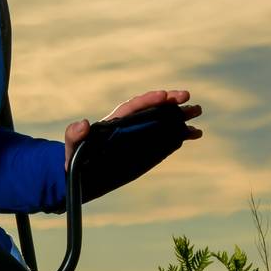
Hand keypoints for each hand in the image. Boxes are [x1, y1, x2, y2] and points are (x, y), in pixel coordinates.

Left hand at [63, 89, 203, 170]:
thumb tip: (83, 123)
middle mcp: (128, 125)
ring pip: (162, 121)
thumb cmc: (75, 158)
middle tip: (186, 97)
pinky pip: (166, 138)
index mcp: (113, 122)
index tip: (163, 95)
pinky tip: (195, 133)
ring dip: (179, 116)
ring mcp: (139, 136)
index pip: (132, 107)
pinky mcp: (146, 148)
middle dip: (168, 102)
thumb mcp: (72, 146)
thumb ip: (75, 135)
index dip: (147, 100)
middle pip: (150, 109)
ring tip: (197, 111)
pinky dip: (180, 134)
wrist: (83, 176)